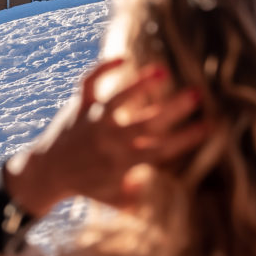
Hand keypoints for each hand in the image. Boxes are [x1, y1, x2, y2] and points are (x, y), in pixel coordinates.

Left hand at [3, 59, 207, 217]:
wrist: (45, 173)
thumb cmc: (86, 185)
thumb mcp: (115, 197)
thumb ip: (140, 194)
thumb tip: (164, 188)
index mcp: (122, 162)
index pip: (161, 149)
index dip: (186, 138)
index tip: (209, 125)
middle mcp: (109, 140)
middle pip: (146, 122)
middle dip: (173, 108)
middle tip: (196, 93)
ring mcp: (93, 120)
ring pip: (118, 98)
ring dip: (140, 83)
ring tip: (162, 70)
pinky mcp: (79, 107)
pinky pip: (89, 83)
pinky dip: (103, 68)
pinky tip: (123, 58)